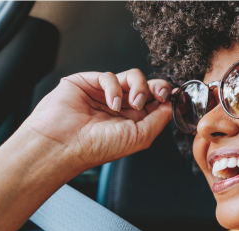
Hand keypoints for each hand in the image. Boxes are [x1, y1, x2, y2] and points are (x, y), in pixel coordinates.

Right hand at [19, 69, 172, 172]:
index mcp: (133, 120)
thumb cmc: (98, 147)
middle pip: (147, 86)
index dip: (166, 96)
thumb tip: (171, 105)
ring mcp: (105, 93)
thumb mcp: (139, 137)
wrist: (65, 144)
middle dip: (157, 87)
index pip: (155, 102)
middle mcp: (120, 106)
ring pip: (132, 76)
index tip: (173, 96)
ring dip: (139, 87)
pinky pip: (109, 76)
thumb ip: (159, 120)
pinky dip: (114, 87)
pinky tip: (112, 103)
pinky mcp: (88, 83)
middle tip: (160, 94)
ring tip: (135, 103)